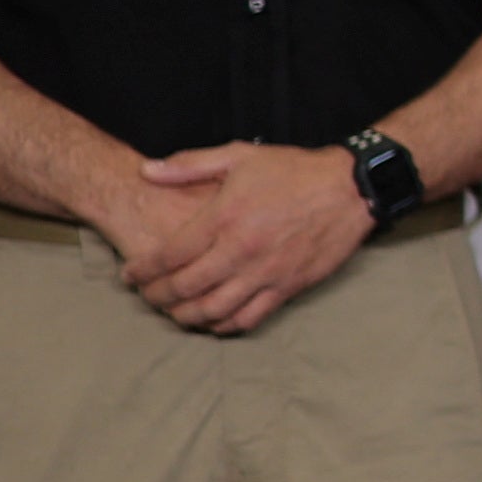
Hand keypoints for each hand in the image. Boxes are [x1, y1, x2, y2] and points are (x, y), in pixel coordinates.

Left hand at [116, 142, 371, 333]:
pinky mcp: (288, 287)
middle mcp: (241, 251)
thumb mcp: (239, 155)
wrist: (350, 187)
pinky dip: (224, 325)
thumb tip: (147, 171)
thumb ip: (190, 164)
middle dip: (157, 297)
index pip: (170, 255)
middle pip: (185, 288)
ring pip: (213, 311)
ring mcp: (266, 273)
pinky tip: (213, 320)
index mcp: (225, 218)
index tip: (130, 275)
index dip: (143, 270)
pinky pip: (248, 319)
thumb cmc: (294, 170)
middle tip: (147, 295)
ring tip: (175, 311)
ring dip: (186, 316)